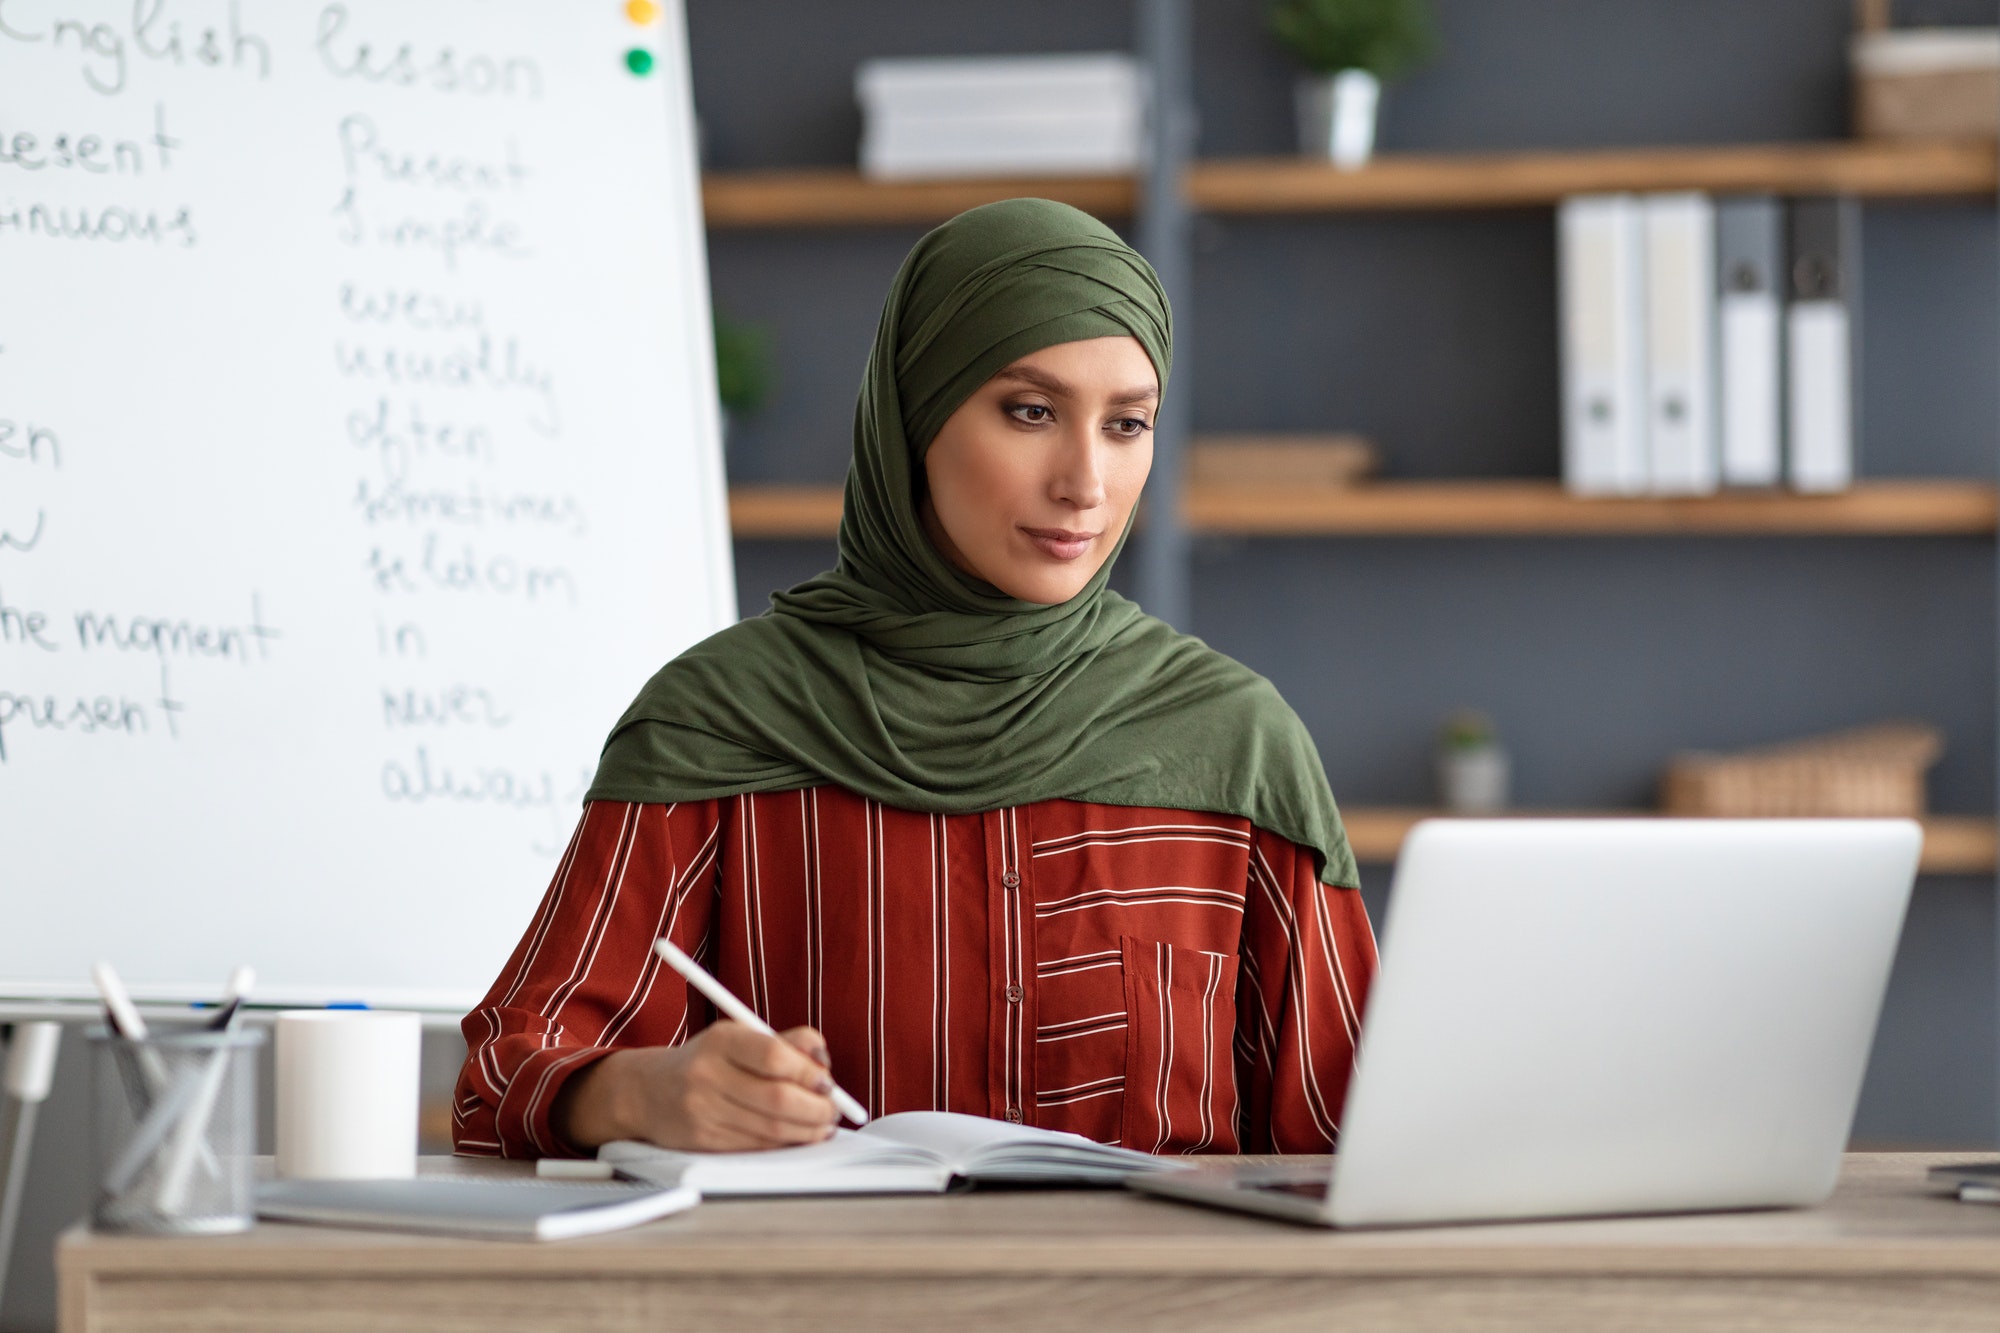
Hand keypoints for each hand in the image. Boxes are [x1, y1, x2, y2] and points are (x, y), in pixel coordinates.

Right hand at [554, 1021, 839, 1152]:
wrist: (648, 1091)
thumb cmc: (708, 1060)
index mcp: (721, 1040)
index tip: (828, 1081)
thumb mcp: (740, 1036)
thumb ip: (786, 1041)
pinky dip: (784, 1142)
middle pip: (777, 1099)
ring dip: (807, 1130)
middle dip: (817, 1109)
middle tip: (833, 1111)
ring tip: (822, 1124)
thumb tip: (824, 1058)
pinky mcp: (703, 1142)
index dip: (809, 1072)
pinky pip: (756, 1146)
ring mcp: (702, 1112)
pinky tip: (796, 1135)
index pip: (774, 1056)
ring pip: (770, 1129)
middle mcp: (707, 1076)